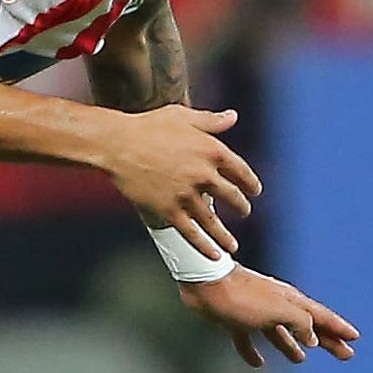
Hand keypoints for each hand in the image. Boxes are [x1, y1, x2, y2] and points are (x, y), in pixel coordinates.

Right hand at [99, 105, 260, 261]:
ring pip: (213, 221)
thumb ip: (210, 121)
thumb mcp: (183, 116)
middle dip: (241, 207)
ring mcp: (187, 195)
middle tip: (244, 212)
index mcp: (212, 150)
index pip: (241, 171)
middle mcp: (204, 174)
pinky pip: (191, 233)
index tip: (254, 190)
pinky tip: (214, 255)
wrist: (117, 144)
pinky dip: (204, 247)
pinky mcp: (168, 210)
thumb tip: (233, 117)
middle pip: (232, 196)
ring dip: (225, 235)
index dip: (250, 183)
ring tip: (232, 245)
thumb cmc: (148, 126)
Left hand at [181, 267, 359, 367]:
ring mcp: (256, 313)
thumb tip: (313, 338)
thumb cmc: (243, 297)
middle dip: (326, 340)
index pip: (321, 317)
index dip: (338, 328)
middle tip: (345, 354)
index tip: (354, 338)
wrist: (206, 285)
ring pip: (280, 334)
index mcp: (291, 302)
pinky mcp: (236, 320)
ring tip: (301, 359)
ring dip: (292, 346)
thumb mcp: (278, 310)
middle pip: (307, 327)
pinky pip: (248, 339)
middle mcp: (277, 306)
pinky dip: (254, 351)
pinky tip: (257, 363)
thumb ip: (299, 322)